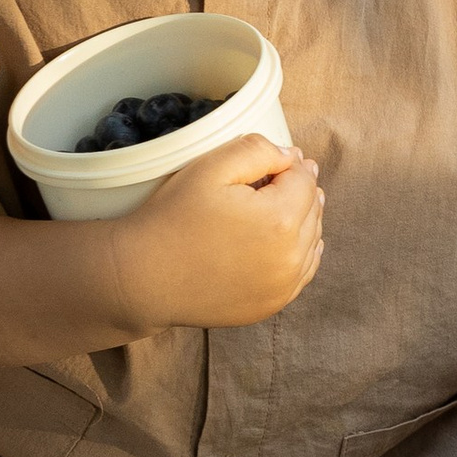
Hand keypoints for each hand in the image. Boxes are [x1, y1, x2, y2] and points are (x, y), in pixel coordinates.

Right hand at [109, 136, 324, 331]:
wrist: (143, 277)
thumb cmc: (172, 219)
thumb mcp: (209, 168)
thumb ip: (257, 150)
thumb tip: (291, 156)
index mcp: (280, 219)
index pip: (304, 180)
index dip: (291, 164)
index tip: (279, 158)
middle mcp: (291, 257)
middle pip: (312, 210)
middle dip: (300, 190)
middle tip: (283, 177)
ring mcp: (283, 287)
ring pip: (312, 241)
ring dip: (303, 220)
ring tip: (287, 203)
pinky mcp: (271, 305)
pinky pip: (301, 272)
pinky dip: (299, 253)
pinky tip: (286, 241)